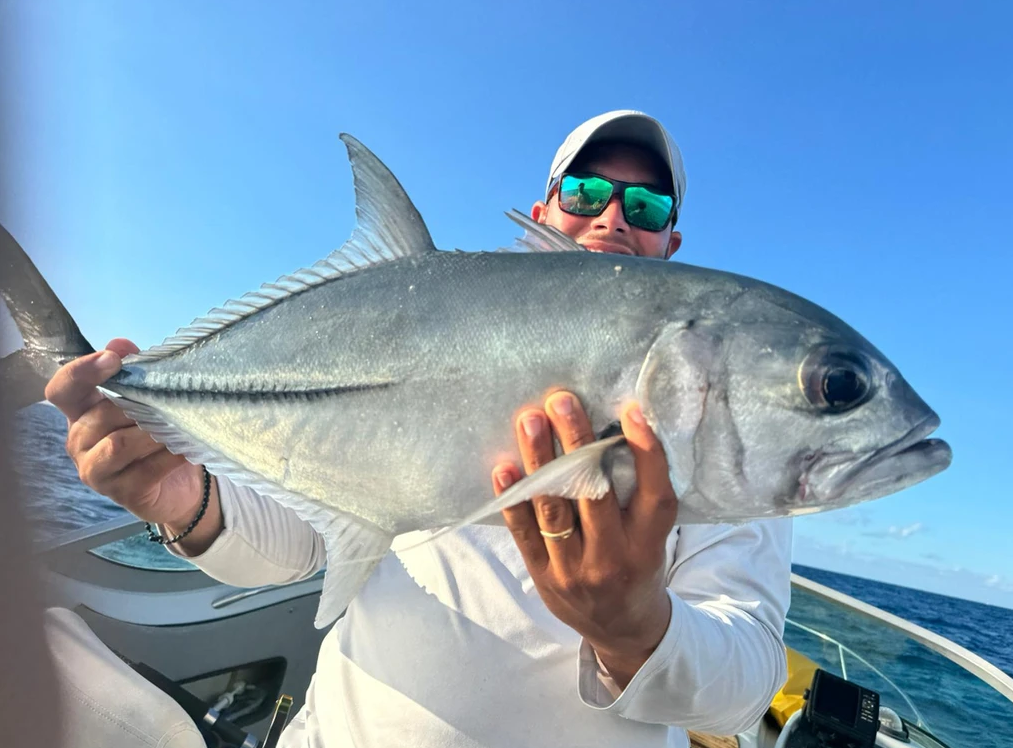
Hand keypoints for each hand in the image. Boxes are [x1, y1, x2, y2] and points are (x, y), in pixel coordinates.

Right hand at [45, 339, 222, 552]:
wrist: (182, 483)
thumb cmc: (159, 433)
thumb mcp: (149, 399)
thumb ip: (135, 372)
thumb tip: (120, 344)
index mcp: (81, 412)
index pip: (62, 389)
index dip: (81, 372)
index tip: (113, 359)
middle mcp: (80, 441)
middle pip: (99, 416)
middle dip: (137, 405)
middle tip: (170, 400)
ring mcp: (96, 470)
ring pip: (119, 444)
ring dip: (153, 432)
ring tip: (178, 425)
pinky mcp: (121, 493)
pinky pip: (145, 469)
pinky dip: (170, 456)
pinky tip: (186, 449)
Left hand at [494, 391, 678, 688]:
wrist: (623, 632)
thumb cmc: (640, 568)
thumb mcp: (654, 538)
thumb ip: (638, 497)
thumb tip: (614, 430)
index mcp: (648, 546)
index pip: (654, 496)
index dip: (646, 453)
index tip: (631, 412)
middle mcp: (612, 558)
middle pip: (594, 494)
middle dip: (576, 443)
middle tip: (561, 401)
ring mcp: (573, 570)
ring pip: (554, 509)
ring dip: (539, 461)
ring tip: (529, 421)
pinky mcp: (542, 576)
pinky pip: (523, 534)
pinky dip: (512, 499)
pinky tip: (504, 467)